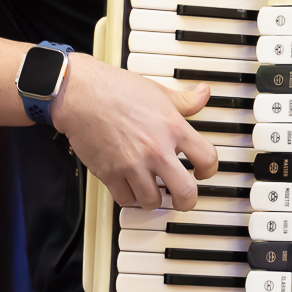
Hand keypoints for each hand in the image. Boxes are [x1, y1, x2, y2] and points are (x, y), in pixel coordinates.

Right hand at [51, 53, 217, 209]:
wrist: (82, 93)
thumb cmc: (117, 89)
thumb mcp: (159, 91)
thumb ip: (185, 100)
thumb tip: (204, 93)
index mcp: (173, 128)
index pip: (208, 159)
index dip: (209, 170)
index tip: (201, 172)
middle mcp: (157, 149)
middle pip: (186, 192)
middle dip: (186, 201)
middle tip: (181, 198)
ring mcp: (133, 164)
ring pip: (153, 202)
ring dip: (153, 199)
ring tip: (151, 190)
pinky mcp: (110, 173)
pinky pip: (125, 199)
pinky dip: (129, 197)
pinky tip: (130, 186)